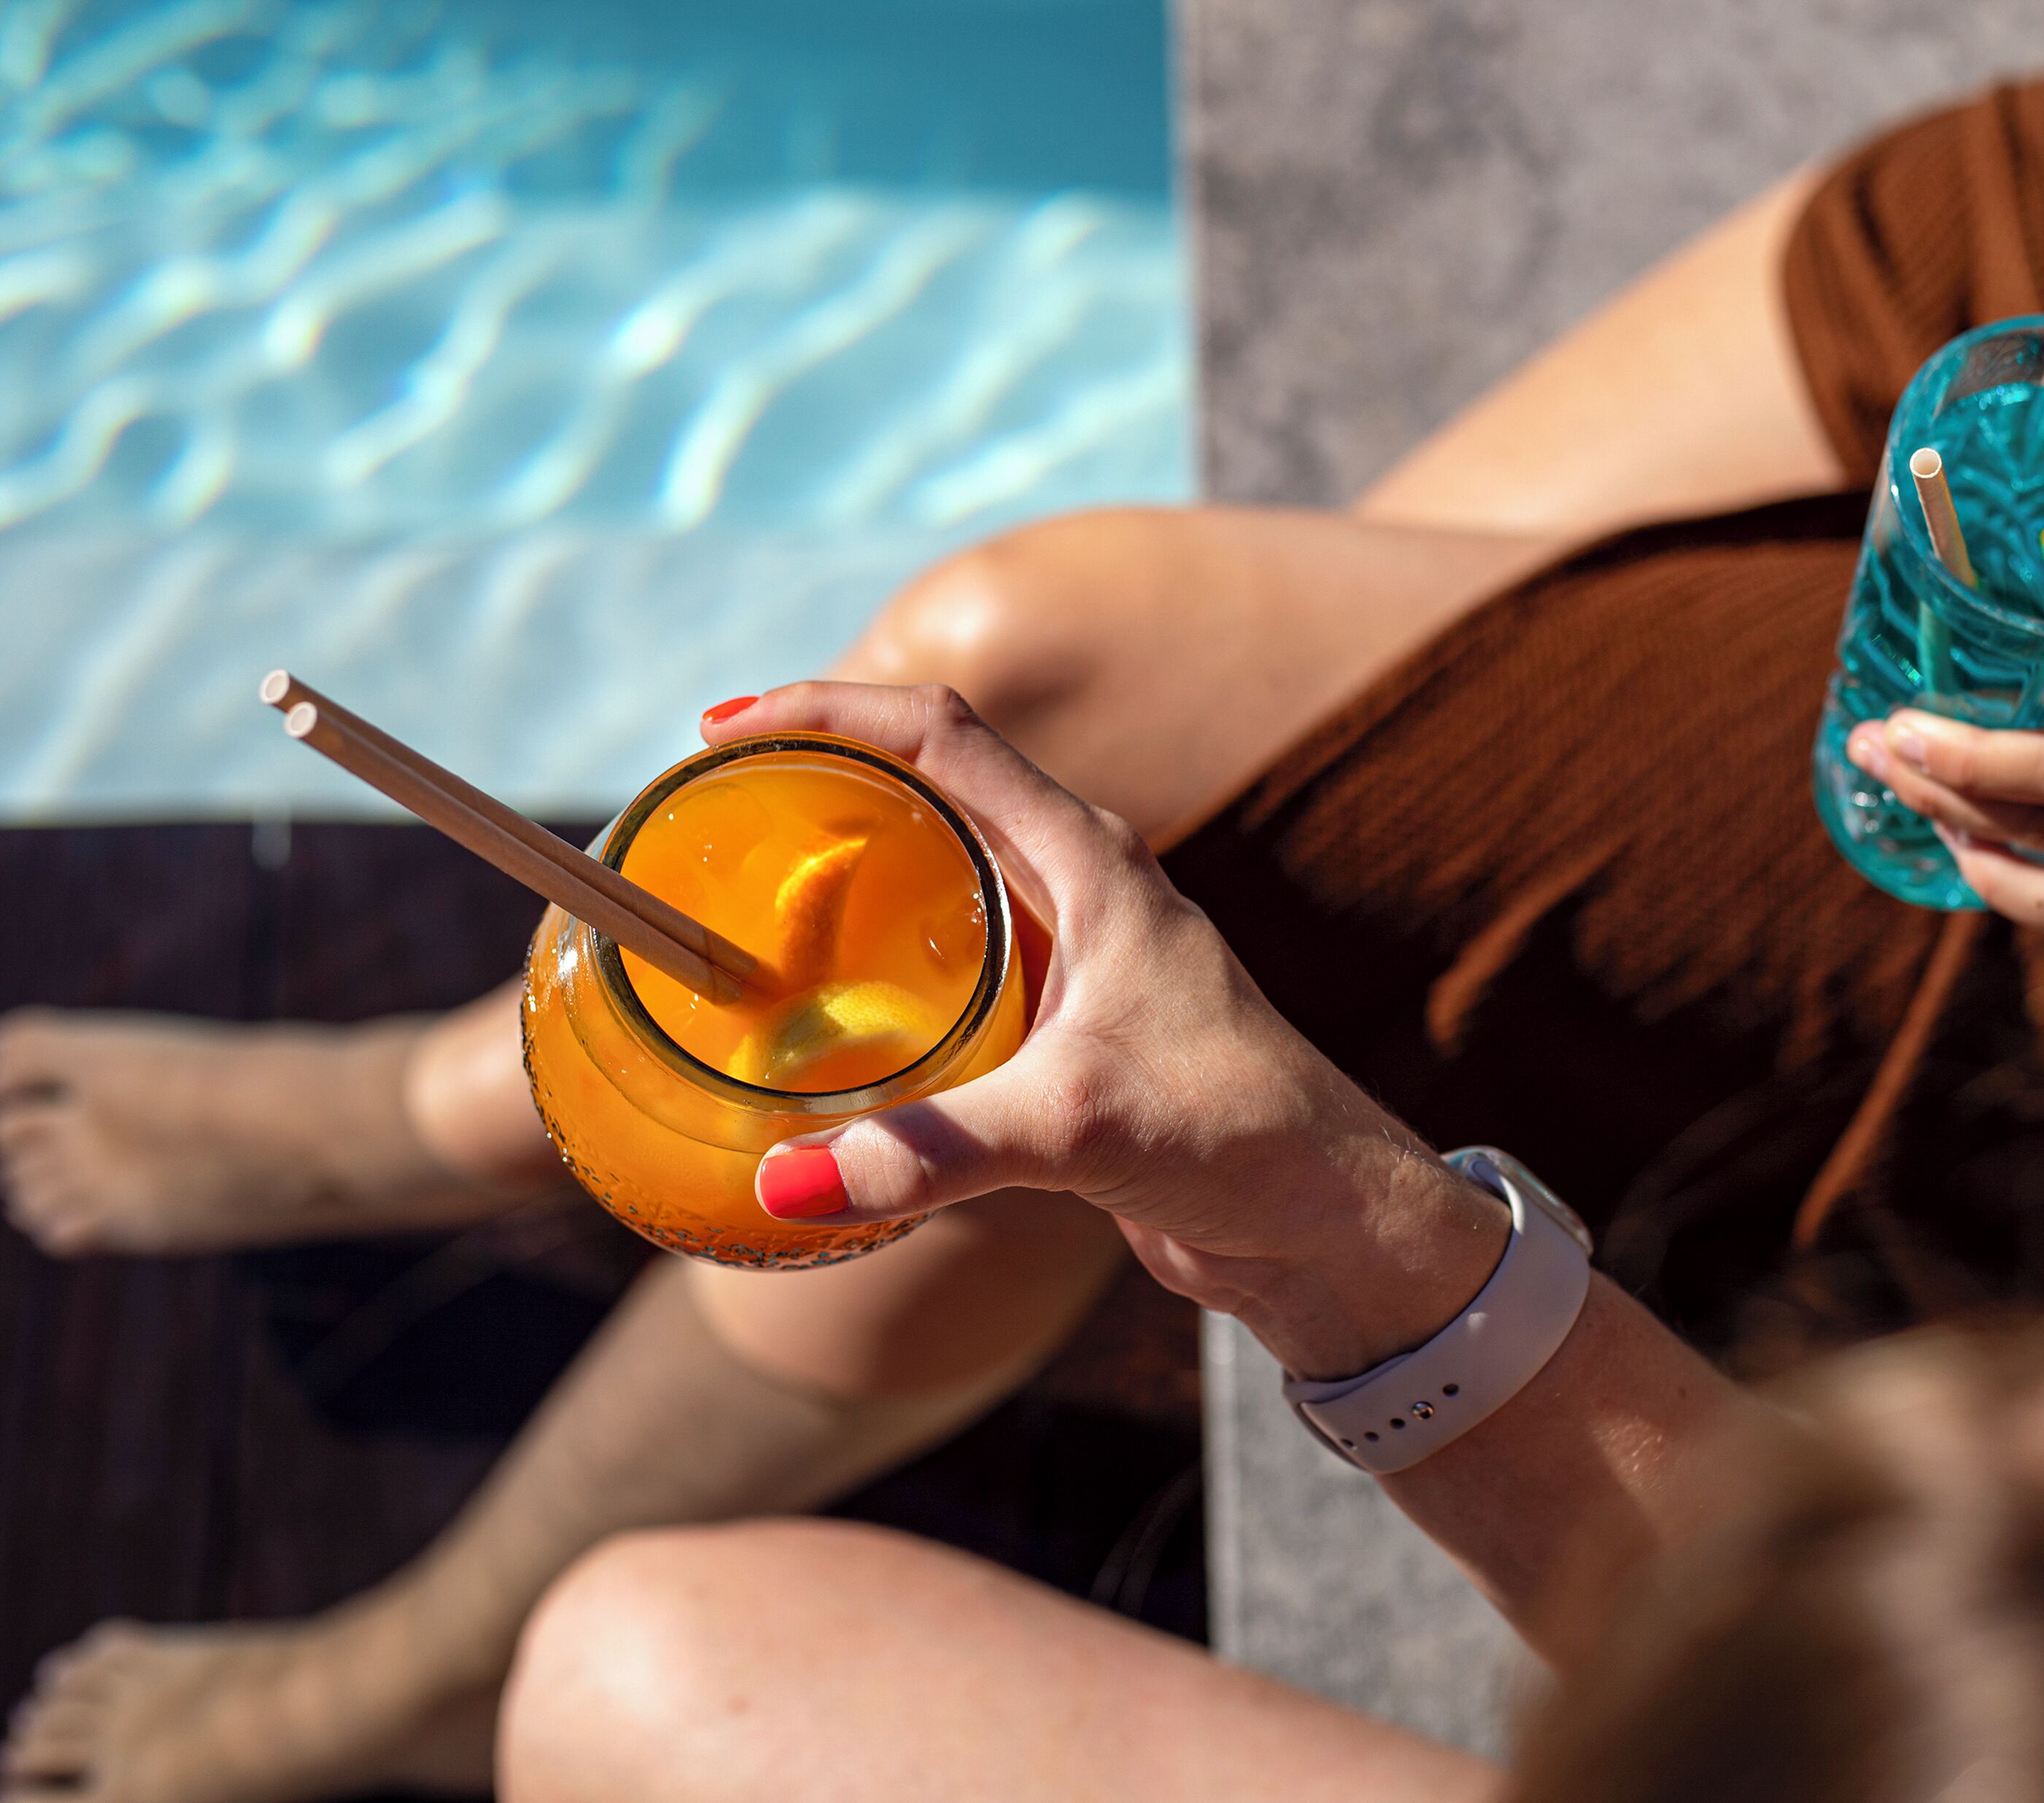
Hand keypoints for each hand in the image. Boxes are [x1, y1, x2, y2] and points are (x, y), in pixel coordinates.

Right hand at [705, 683, 1507, 1379]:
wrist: (1328, 1221)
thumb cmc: (1242, 1138)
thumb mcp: (1077, 1128)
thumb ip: (932, 1149)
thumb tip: (784, 1182)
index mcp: (1095, 861)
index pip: (947, 736)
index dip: (833, 713)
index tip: (727, 726)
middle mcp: (1084, 890)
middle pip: (932, 789)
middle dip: (822, 781)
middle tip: (715, 811)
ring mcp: (1076, 958)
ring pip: (940, 881)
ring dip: (849, 875)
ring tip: (742, 897)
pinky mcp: (1066, 1031)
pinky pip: (952, 968)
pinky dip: (877, 970)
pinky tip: (818, 1012)